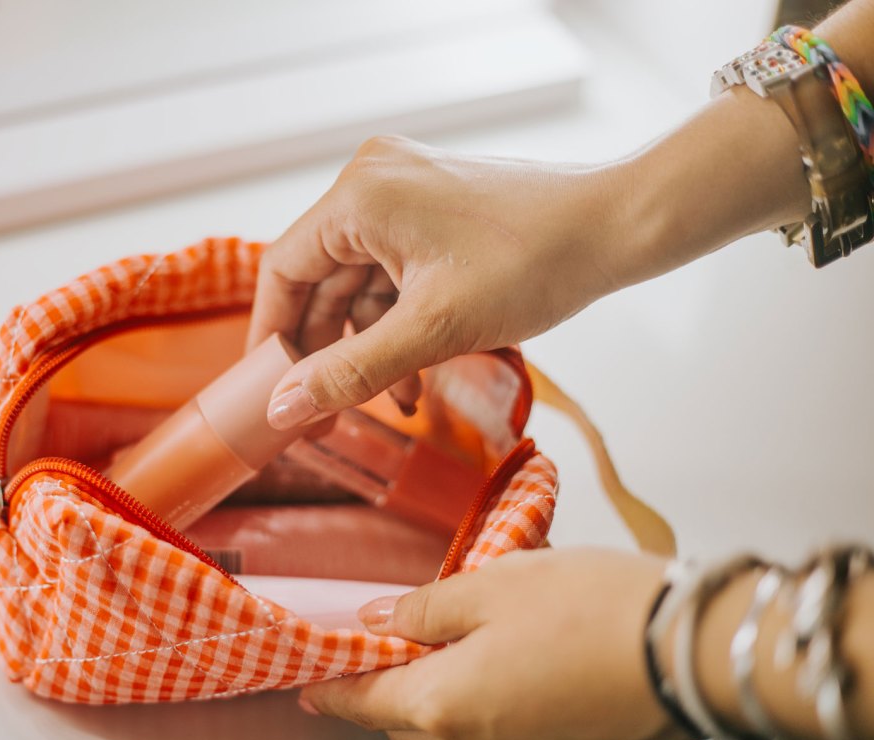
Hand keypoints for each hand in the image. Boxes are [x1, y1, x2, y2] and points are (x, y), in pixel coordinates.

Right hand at [248, 135, 632, 429]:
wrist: (616, 229)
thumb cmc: (534, 262)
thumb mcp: (432, 329)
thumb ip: (351, 372)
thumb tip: (284, 409)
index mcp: (359, 196)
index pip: (283, 271)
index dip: (271, 336)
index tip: (265, 389)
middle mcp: (372, 183)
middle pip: (320, 281)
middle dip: (327, 352)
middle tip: (324, 413)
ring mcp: (404, 194)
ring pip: (360, 285)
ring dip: (369, 347)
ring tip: (395, 402)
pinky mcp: (431, 212)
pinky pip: (393, 275)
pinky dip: (399, 325)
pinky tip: (419, 376)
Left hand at [299, 548, 690, 739]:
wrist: (692, 651)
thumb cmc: (593, 611)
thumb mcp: (491, 585)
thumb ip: (424, 608)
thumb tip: (381, 619)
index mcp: (445, 707)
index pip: (364, 702)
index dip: (333, 688)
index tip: (310, 681)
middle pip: (405, 722)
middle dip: (386, 688)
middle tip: (377, 649)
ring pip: (452, 731)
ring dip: (438, 692)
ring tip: (445, 641)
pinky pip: (499, 731)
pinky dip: (484, 700)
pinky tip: (500, 658)